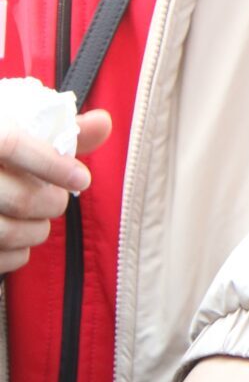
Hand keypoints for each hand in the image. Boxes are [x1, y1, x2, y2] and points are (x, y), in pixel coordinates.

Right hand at [0, 111, 110, 275]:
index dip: (50, 163)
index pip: (9, 143)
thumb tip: (104, 123)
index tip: (81, 178)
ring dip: (38, 231)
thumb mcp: (16, 131)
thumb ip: (58, 129)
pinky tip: (17, 236)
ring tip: (38, 219)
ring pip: (10, 232)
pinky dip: (18, 253)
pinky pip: (0, 258)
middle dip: (52, 203)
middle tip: (57, 199)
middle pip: (20, 198)